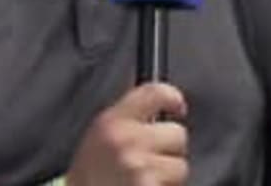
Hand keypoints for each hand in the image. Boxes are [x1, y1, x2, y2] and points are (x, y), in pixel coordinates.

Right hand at [66, 82, 189, 185]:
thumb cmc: (90, 177)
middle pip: (178, 134)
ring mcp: (139, 168)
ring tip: (141, 183)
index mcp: (113, 123)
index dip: (173, 98)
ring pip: (181, 166)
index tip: (177, 108)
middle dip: (169, 150)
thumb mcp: (100, 137)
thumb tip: (162, 107)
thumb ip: (129, 119)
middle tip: (146, 164)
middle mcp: (126, 141)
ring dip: (168, 177)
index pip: (156, 93)